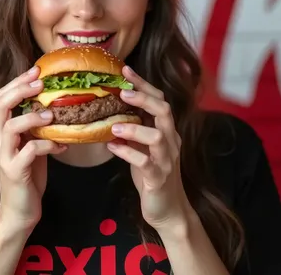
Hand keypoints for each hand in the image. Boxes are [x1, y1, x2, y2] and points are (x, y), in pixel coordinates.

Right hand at [0, 66, 66, 232]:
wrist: (19, 211)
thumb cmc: (29, 176)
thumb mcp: (32, 146)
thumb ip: (36, 128)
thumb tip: (57, 104)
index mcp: (1, 132)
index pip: (2, 97)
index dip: (17, 82)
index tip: (37, 70)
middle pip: (1, 105)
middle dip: (21, 89)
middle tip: (41, 82)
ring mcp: (4, 156)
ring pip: (10, 127)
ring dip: (32, 117)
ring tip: (52, 114)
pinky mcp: (14, 172)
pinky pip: (30, 151)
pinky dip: (47, 144)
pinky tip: (61, 145)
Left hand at [106, 66, 191, 230]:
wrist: (168, 210)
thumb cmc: (152, 175)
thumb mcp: (143, 148)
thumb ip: (134, 129)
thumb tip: (110, 110)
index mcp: (167, 131)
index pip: (159, 100)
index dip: (143, 84)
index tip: (125, 69)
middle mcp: (170, 141)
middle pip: (164, 111)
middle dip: (144, 98)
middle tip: (122, 92)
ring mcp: (166, 160)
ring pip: (157, 136)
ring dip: (134, 128)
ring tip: (113, 126)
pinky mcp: (158, 178)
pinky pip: (145, 162)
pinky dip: (127, 153)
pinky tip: (112, 147)